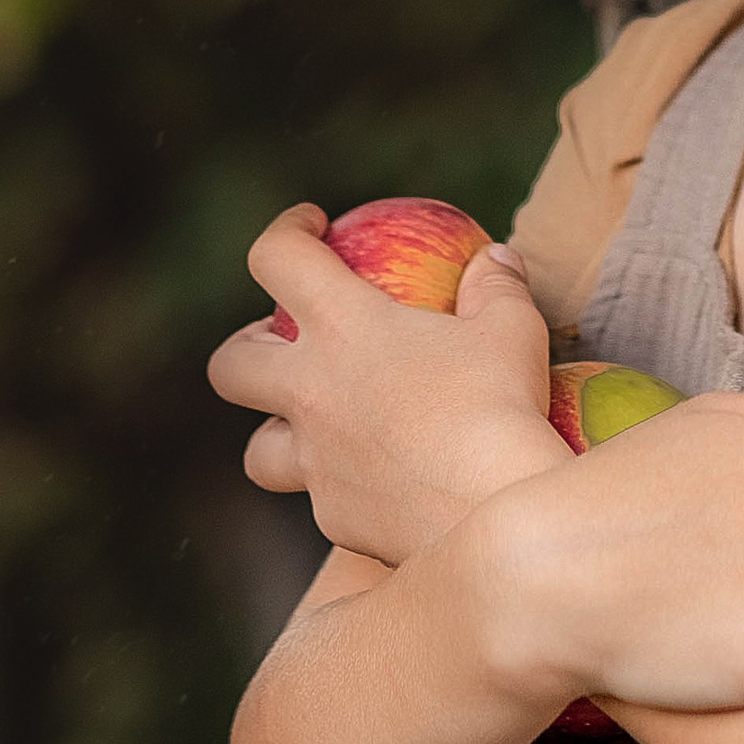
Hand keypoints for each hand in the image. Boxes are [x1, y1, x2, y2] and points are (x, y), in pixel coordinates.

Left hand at [210, 207, 559, 565]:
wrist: (493, 513)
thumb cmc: (502, 406)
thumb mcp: (513, 330)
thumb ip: (496, 287)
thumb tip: (496, 260)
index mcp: (345, 328)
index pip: (279, 259)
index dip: (286, 233)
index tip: (311, 227)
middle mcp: (311, 394)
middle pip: (230, 365)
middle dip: (246, 346)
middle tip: (284, 342)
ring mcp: (316, 462)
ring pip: (257, 450)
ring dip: (277, 432)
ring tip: (318, 426)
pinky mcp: (335, 516)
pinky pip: (323, 497)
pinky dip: (344, 484)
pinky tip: (387, 483)